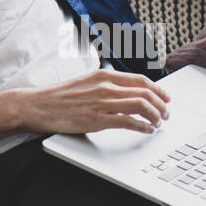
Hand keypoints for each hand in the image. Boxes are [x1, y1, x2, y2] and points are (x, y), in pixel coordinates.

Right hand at [21, 68, 170, 135]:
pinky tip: (147, 130)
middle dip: (161, 105)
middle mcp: (105, 86)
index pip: (140, 80)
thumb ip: (106, 84)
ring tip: (159, 123)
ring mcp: (101, 103)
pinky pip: (128, 122)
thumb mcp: (86, 82)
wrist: (39, 105)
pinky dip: (143, 127)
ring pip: (141, 106)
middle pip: (145, 93)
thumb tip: (126, 91)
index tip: (166, 98)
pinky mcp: (97, 119)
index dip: (158, 90)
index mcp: (104, 75)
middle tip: (166, 114)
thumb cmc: (61, 96)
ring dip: (156, 116)